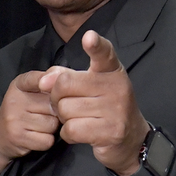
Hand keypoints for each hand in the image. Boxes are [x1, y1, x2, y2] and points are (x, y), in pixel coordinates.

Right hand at [0, 70, 60, 172]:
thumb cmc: (22, 110)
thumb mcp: (31, 90)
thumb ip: (50, 80)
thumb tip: (64, 77)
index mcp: (19, 84)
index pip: (37, 78)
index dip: (51, 82)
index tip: (55, 87)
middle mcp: (14, 100)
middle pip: (53, 106)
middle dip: (55, 113)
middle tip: (44, 114)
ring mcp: (14, 119)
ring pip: (52, 124)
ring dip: (51, 129)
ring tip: (39, 126)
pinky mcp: (18, 137)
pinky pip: (47, 140)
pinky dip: (46, 141)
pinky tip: (36, 137)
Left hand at [39, 30, 149, 175]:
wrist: (131, 139)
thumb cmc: (104, 106)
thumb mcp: (89, 85)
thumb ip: (65, 76)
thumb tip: (44, 81)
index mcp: (111, 70)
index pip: (104, 53)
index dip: (96, 45)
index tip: (89, 37)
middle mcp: (116, 87)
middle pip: (64, 85)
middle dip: (57, 97)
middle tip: (68, 103)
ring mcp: (115, 110)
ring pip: (65, 109)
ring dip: (64, 117)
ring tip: (80, 119)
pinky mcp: (110, 132)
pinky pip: (70, 129)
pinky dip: (68, 133)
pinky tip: (81, 132)